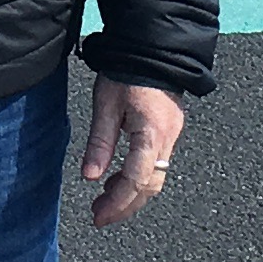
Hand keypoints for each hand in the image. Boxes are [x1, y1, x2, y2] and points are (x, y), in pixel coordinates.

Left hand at [79, 77, 184, 228]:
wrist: (152, 45)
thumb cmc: (126, 69)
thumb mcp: (105, 104)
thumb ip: (100, 142)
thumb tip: (89, 177)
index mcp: (152, 132)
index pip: (137, 180)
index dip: (118, 203)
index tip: (99, 216)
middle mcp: (168, 137)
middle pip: (151, 185)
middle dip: (126, 205)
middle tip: (99, 215)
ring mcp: (173, 133)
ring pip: (156, 176)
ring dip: (131, 193)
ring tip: (104, 199)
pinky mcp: (170, 128)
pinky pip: (158, 162)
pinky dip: (138, 176)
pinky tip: (118, 177)